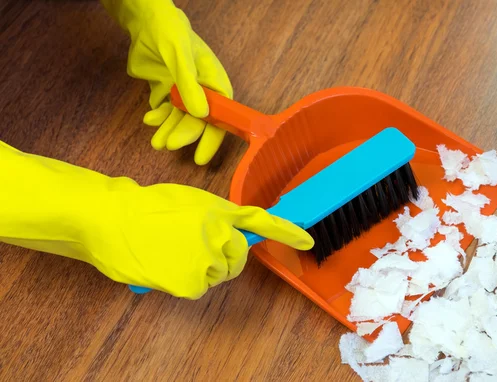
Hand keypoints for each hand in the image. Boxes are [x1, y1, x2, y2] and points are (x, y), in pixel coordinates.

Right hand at [0, 140, 313, 298]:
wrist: (111, 218)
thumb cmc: (142, 208)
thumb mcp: (188, 202)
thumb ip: (214, 216)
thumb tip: (226, 233)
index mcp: (220, 209)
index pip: (262, 221)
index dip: (286, 231)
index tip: (306, 240)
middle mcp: (222, 233)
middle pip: (237, 256)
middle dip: (223, 256)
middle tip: (191, 248)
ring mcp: (210, 257)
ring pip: (217, 273)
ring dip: (201, 268)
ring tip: (171, 252)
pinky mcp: (194, 281)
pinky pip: (199, 287)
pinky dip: (184, 281)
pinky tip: (166, 265)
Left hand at [102, 0, 231, 164]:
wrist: (144, 20)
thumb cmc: (169, 30)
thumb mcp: (179, 55)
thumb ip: (189, 84)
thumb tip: (202, 115)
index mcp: (215, 82)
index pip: (220, 116)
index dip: (213, 137)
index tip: (201, 157)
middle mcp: (202, 91)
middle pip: (198, 121)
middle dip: (184, 133)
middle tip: (168, 144)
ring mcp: (183, 92)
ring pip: (179, 120)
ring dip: (169, 131)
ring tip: (156, 143)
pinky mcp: (167, 91)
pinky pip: (165, 112)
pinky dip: (158, 118)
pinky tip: (150, 119)